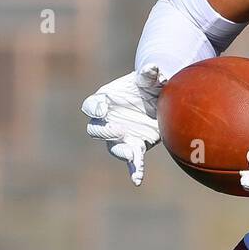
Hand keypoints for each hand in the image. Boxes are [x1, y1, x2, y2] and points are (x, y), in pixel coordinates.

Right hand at [81, 64, 165, 185]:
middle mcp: (108, 120)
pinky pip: (131, 160)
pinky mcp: (135, 146)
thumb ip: (149, 75)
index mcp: (105, 100)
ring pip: (112, 146)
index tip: (103, 108)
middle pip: (96, 129)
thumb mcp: (148, 79)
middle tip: (119, 129)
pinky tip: (137, 180)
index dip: (94, 107)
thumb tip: (153, 69)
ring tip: (132, 154)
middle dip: (105, 131)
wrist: (157, 98)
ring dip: (120, 150)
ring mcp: (120, 135)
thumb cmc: (147, 85)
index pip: (91, 105)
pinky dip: (133, 170)